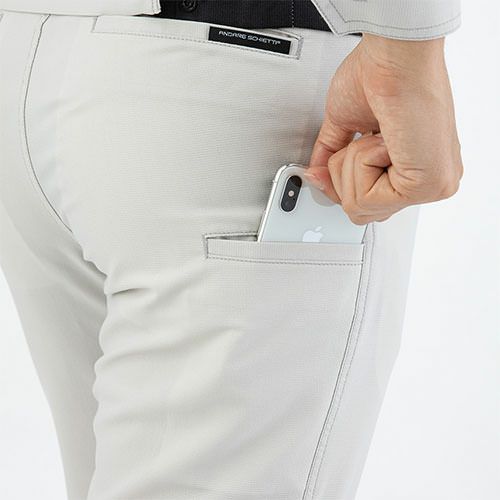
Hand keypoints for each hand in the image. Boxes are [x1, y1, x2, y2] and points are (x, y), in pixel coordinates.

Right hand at [304, 33, 462, 223]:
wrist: (392, 56)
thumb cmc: (376, 76)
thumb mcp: (343, 126)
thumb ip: (331, 158)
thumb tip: (314, 176)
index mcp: (413, 166)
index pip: (367, 205)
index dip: (340, 186)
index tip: (328, 167)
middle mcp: (426, 179)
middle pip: (360, 213)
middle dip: (344, 175)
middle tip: (363, 140)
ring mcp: (431, 184)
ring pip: (361, 207)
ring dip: (354, 164)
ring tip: (378, 134)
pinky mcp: (428, 184)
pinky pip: (368, 200)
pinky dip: (362, 164)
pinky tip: (384, 139)